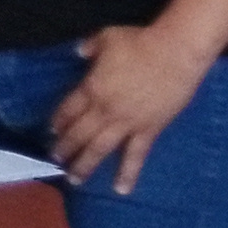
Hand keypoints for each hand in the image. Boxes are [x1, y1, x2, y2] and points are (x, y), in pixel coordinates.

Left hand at [50, 22, 214, 193]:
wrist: (175, 53)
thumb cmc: (140, 42)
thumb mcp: (107, 38)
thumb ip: (89, 47)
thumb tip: (78, 52)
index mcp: (91, 88)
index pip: (68, 110)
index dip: (58, 121)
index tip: (51, 131)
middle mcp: (105, 110)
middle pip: (79, 133)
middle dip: (65, 147)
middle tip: (55, 159)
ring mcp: (126, 123)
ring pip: (100, 149)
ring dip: (85, 165)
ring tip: (74, 179)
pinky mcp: (148, 130)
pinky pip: (135, 156)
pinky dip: (127, 173)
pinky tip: (120, 190)